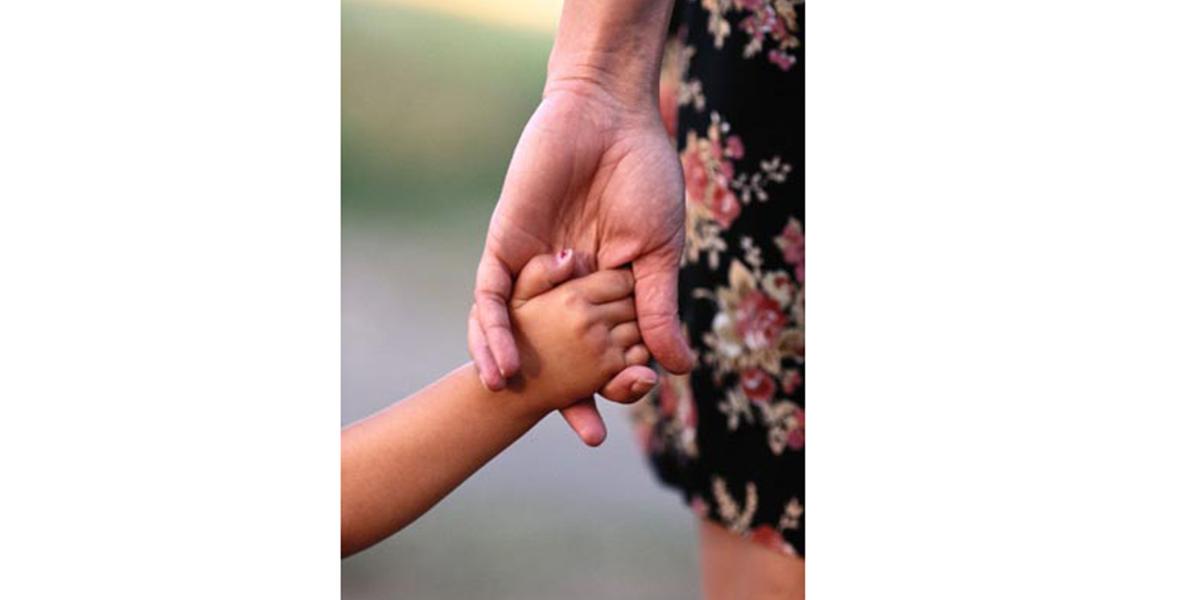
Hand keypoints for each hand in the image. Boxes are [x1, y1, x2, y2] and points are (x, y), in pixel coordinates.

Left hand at [470, 86, 692, 444]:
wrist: (609, 117)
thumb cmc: (643, 177)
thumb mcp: (658, 252)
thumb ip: (658, 309)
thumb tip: (679, 368)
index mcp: (602, 293)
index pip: (601, 350)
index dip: (612, 383)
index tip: (628, 406)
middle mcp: (563, 290)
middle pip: (557, 353)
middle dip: (566, 395)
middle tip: (587, 433)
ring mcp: (532, 272)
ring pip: (515, 334)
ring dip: (516, 370)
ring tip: (519, 403)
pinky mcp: (505, 248)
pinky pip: (489, 300)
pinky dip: (493, 333)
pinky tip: (501, 365)